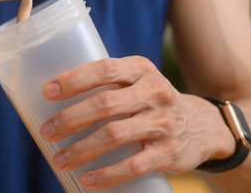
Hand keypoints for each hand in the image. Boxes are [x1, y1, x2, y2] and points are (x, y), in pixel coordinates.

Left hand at [39, 56, 234, 188]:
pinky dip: (107, 174)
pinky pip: (133, 165)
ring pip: (115, 135)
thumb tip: (53, 96)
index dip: (74, 80)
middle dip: (70, 119)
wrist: (204, 126)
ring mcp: (163, 123)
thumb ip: (107, 84)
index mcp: (141, 70)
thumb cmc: (152, 101)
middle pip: (105, 105)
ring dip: (82, 150)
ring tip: (59, 159)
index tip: (47, 92)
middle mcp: (154, 92)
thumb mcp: (138, 81)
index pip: (104, 69)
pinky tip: (87, 180)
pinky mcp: (169, 152)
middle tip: (47, 131)